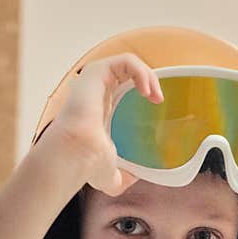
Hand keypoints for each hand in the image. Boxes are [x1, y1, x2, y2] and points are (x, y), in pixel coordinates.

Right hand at [48, 53, 163, 196]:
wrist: (78, 154)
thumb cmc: (88, 164)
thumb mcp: (112, 175)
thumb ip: (123, 175)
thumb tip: (136, 178)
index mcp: (99, 111)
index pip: (122, 91)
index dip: (142, 92)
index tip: (157, 106)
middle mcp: (96, 93)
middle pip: (127, 74)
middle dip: (148, 82)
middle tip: (159, 101)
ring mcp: (96, 81)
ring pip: (127, 64)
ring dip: (148, 75)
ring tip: (156, 95)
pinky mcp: (97, 73)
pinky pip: (125, 60)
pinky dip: (142, 71)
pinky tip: (148, 90)